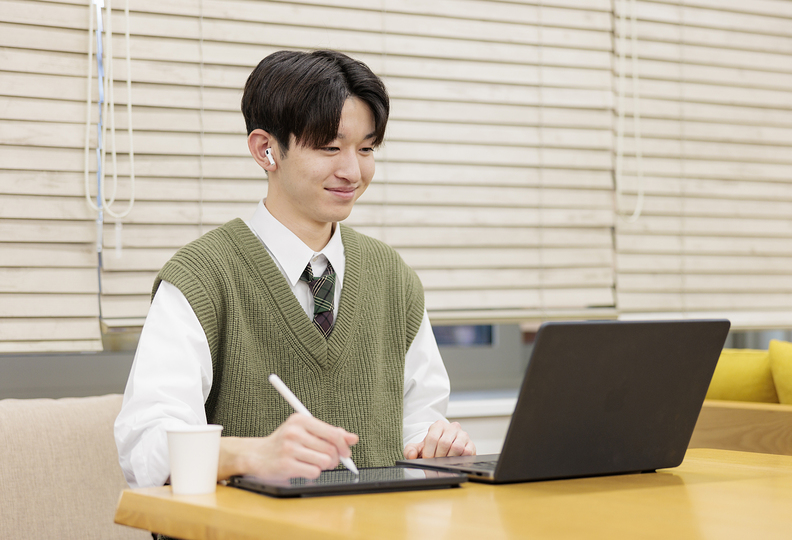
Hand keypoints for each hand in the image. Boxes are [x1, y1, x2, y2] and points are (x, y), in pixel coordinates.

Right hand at [217, 413, 357, 481]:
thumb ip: (329, 434)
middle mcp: (294, 432)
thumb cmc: (285, 443)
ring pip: (324, 462)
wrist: (257, 455)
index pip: (332, 432)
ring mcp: (289, 448)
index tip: (346, 452)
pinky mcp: (286, 465)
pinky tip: (303, 468)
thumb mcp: (305, 431)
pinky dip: (313, 473)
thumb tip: (353, 438)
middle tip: (330, 461)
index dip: (343, 444)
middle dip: (335, 458)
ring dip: (324, 466)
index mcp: (301, 420)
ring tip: (314, 464)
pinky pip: (314, 472)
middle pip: (330, 449)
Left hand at [403, 420, 475, 459]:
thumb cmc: (431, 447)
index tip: (427, 459)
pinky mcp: (471, 444)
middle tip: (435, 462)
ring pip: (457, 447)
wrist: (443, 448)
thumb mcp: (419, 448)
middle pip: (444, 443)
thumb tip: (411, 455)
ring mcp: (463, 435)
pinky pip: (467, 452)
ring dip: (448, 458)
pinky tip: (453, 461)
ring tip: (444, 462)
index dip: (428, 452)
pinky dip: (459, 459)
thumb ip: (410, 450)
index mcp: (438, 425)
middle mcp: (452, 427)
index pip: (433, 437)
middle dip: (438, 456)